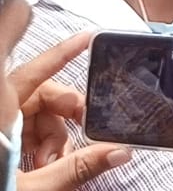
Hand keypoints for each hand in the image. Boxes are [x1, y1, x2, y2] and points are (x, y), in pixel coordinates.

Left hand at [8, 32, 133, 190]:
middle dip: (66, 112)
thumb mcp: (32, 188)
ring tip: (54, 166)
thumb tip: (118, 152)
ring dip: (52, 135)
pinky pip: (20, 128)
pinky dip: (36, 143)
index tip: (89, 39)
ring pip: (33, 113)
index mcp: (0, 112)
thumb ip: (76, 168)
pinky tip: (43, 166)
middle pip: (41, 92)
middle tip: (84, 134)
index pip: (34, 68)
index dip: (60, 50)